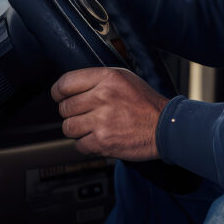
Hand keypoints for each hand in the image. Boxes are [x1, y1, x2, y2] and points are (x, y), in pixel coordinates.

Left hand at [50, 67, 168, 159]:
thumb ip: (99, 80)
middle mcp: (103, 96)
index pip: (66, 83)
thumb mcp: (125, 78)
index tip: (60, 97)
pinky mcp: (103, 141)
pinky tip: (100, 138)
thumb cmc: (146, 103)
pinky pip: (79, 145)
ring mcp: (102, 120)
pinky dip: (87, 144)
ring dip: (77, 130)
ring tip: (92, 127)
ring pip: (68, 127)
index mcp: (108, 78)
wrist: (164, 127)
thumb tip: (72, 86)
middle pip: (65, 107)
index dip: (58, 92)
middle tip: (84, 114)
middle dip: (71, 113)